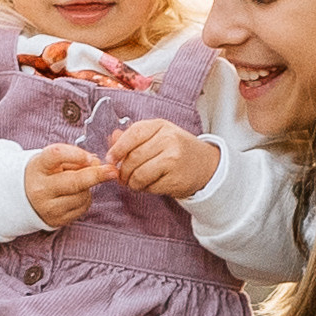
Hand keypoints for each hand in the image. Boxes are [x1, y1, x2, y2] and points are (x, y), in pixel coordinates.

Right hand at [23, 145, 106, 229]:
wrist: (25, 198)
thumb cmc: (44, 173)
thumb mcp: (52, 160)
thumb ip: (74, 157)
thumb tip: (97, 163)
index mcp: (38, 167)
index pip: (57, 155)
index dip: (76, 155)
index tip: (91, 157)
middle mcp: (41, 188)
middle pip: (74, 182)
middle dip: (96, 175)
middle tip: (113, 171)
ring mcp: (48, 207)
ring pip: (82, 195)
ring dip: (88, 187)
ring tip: (78, 182)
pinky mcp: (57, 220)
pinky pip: (82, 207)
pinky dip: (84, 199)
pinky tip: (75, 195)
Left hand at [105, 119, 220, 200]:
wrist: (205, 165)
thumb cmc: (177, 149)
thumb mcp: (157, 136)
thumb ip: (133, 137)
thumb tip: (111, 138)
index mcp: (161, 126)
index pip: (132, 135)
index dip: (117, 149)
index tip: (110, 159)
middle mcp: (168, 140)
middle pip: (133, 158)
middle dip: (123, 171)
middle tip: (122, 177)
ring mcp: (173, 159)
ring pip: (139, 174)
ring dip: (132, 183)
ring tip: (134, 183)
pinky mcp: (176, 178)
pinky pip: (150, 186)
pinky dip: (145, 189)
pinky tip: (150, 185)